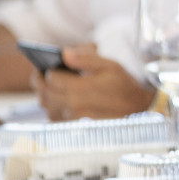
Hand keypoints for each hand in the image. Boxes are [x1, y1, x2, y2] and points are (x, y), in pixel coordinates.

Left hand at [39, 45, 153, 120]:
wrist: (139, 109)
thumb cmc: (125, 86)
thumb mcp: (111, 66)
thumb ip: (86, 58)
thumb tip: (64, 53)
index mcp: (80, 88)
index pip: (50, 77)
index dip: (48, 70)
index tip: (49, 66)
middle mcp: (73, 105)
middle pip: (44, 92)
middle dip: (39, 82)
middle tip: (40, 75)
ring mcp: (73, 118)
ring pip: (46, 106)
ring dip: (45, 95)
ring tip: (49, 87)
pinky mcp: (75, 126)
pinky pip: (54, 118)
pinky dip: (52, 109)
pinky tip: (59, 102)